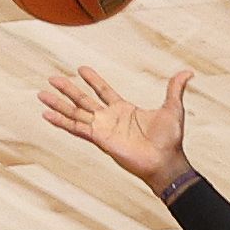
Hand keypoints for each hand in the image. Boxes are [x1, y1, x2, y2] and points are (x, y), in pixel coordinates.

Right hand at [38, 65, 194, 192]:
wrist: (165, 161)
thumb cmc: (170, 140)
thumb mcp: (173, 108)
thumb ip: (175, 88)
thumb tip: (188, 72)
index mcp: (124, 109)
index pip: (103, 91)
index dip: (93, 80)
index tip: (81, 68)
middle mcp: (110, 119)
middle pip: (83, 100)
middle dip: (68, 89)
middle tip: (52, 78)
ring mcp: (103, 129)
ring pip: (75, 113)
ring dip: (58, 105)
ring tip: (41, 94)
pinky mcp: (99, 140)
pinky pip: (76, 128)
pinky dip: (61, 122)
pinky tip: (47, 116)